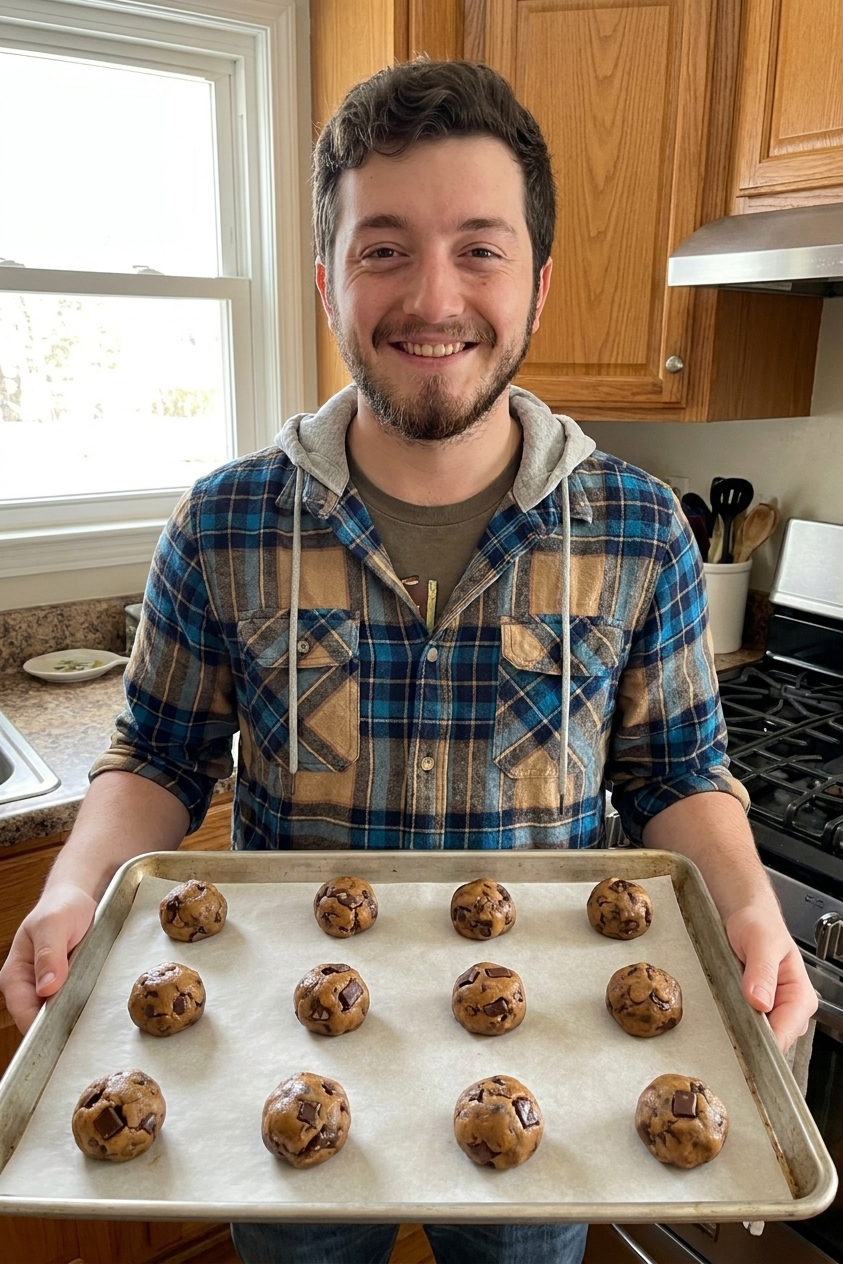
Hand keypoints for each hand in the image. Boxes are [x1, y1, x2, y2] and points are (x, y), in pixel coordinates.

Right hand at [0, 884, 96, 1033]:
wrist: (77, 897)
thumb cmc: (61, 906)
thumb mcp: (54, 923)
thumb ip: (49, 954)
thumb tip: (46, 988)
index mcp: (14, 974)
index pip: (22, 1012)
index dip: (41, 1024)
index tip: (62, 1029)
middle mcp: (26, 985)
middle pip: (39, 1018)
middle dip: (58, 1023)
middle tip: (83, 1021)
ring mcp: (44, 987)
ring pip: (55, 1014)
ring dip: (71, 1014)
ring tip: (89, 1011)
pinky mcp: (62, 986)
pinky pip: (69, 1004)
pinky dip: (79, 1005)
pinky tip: (91, 1002)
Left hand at [725, 902, 816, 1051]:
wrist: (746, 914)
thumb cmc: (758, 923)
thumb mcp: (761, 942)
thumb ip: (762, 971)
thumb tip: (760, 1001)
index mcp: (800, 996)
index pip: (785, 1034)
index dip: (763, 1040)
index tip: (740, 1034)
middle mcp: (791, 1008)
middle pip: (772, 1040)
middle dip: (750, 1033)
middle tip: (728, 1016)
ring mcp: (775, 1010)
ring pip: (759, 1035)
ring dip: (741, 1025)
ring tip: (727, 1005)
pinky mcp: (758, 1009)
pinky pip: (748, 1024)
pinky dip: (736, 1019)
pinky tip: (727, 1006)